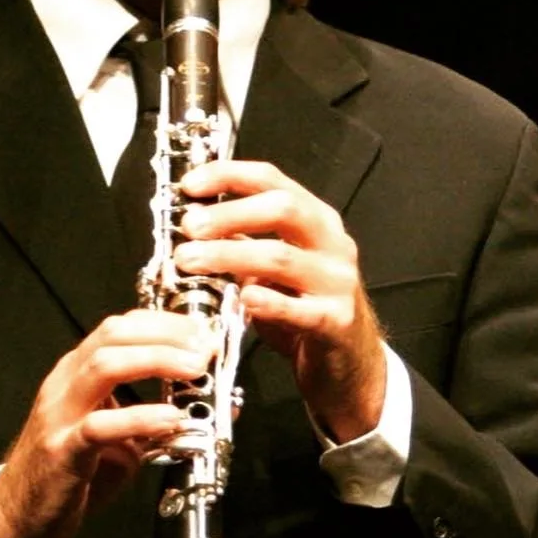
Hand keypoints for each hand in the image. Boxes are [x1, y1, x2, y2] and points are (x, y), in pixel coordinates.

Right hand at [0, 309, 210, 537]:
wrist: (17, 516)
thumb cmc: (69, 474)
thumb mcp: (118, 440)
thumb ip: (153, 422)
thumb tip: (205, 412)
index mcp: (77, 374)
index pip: (121, 328)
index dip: (166, 323)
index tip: (204, 333)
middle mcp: (65, 384)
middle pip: (114, 335)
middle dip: (166, 334)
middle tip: (206, 346)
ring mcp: (60, 415)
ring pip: (104, 366)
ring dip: (157, 360)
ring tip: (195, 369)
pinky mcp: (62, 451)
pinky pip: (100, 426)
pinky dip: (141, 418)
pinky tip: (170, 419)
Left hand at [175, 160, 385, 442]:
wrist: (348, 361)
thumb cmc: (304, 309)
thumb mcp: (272, 268)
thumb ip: (241, 243)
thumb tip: (192, 222)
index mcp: (315, 220)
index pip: (272, 180)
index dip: (228, 176)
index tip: (189, 186)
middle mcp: (331, 243)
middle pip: (283, 209)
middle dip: (229, 214)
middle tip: (189, 227)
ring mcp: (337, 282)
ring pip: (281, 257)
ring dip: (229, 256)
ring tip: (189, 262)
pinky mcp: (336, 322)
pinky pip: (299, 309)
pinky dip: (266, 302)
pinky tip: (239, 300)